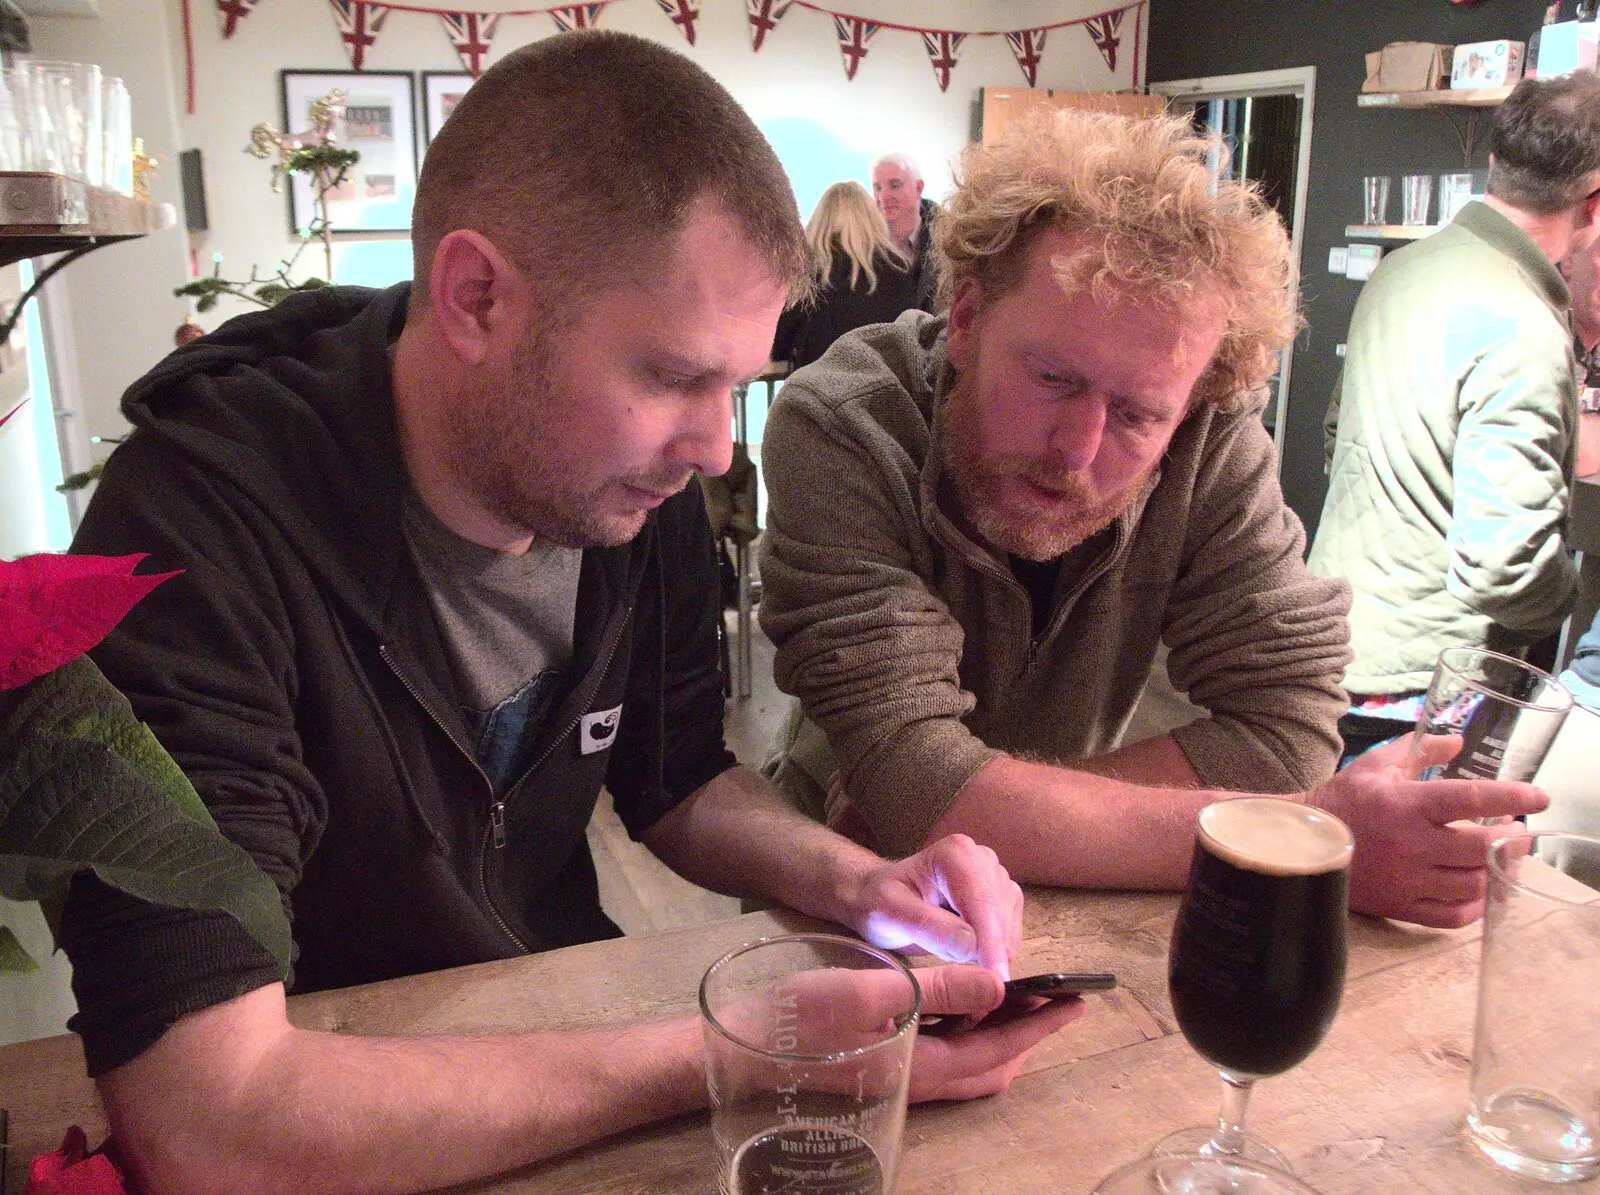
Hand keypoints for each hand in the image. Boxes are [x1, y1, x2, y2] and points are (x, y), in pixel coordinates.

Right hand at [771, 964, 1082, 1102]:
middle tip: (1056, 1000)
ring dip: (1003, 1037)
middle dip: (1030, 1036)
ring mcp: (906, 1081)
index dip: (1041, 1025)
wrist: (749, 1046)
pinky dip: (974, 1037)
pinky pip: (951, 1060)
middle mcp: (923, 1083)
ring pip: (973, 1067)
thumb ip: (939, 989)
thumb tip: (998, 984)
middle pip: (994, 1067)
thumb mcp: (874, 990)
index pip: (1001, 1049)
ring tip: (1020, 999)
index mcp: (926, 1066)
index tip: (1076, 1000)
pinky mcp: (890, 1071)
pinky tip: (966, 1006)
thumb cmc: (806, 1015)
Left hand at [840, 834, 1022, 975]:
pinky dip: (996, 951)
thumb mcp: (890, 913)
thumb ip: (927, 927)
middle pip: (999, 914)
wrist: (881, 897)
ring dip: (992, 951)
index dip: (991, 941)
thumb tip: (971, 946)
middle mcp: (982, 859)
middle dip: (990, 950)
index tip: (997, 978)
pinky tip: (972, 958)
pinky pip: (1010, 931)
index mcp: (956, 854)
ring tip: (958, 960)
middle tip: (967, 977)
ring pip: (1009, 925)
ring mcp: (995, 877)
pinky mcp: (1003, 898)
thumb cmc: (880, 902)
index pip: (981, 902)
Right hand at [1311, 735, 1547, 927]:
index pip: (1472, 798)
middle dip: (1512, 840)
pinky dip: (1477, 906)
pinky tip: (1482, 890)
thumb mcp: (1375, 765)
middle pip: (1482, 847)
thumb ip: (1419, 751)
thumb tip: (1458, 742)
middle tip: (1518, 833)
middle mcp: (1411, 843)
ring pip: (1474, 883)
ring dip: (1499, 871)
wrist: (1301, 843)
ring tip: (1503, 859)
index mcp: (1406, 803)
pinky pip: (1453, 916)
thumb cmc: (1341, 801)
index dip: (1512, 797)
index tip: (1539, 798)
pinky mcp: (1400, 905)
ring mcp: (1407, 878)